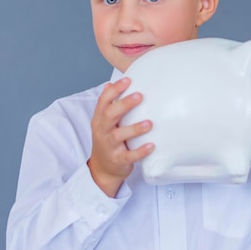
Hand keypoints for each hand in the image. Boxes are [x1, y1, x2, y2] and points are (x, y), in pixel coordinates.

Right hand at [88, 77, 153, 196]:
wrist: (102, 168)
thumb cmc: (107, 140)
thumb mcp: (103, 122)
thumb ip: (108, 105)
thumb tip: (109, 83)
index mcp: (99, 120)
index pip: (103, 101)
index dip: (114, 90)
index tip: (128, 80)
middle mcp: (102, 131)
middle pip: (110, 115)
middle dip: (124, 104)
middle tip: (140, 96)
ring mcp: (109, 146)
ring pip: (119, 136)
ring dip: (134, 129)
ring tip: (149, 123)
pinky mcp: (118, 160)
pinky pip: (129, 156)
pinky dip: (140, 151)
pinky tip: (151, 145)